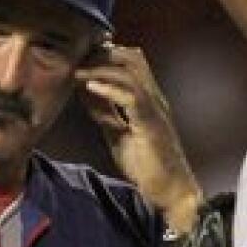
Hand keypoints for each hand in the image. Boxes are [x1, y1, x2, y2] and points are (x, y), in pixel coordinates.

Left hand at [76, 43, 200, 231]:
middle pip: (131, 58)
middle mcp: (154, 98)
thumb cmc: (148, 167)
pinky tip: (89, 86)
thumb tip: (86, 92)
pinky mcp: (151, 124)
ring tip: (77, 70)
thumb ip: (105, 112)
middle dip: (101, 54)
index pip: (130, 63)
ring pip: (131, 72)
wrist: (171, 191)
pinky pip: (131, 97)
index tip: (79, 56)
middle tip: (75, 58)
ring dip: (101, 68)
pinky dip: (109, 89)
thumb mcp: (118, 134)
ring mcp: (155, 109)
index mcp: (148, 99)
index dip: (105, 55)